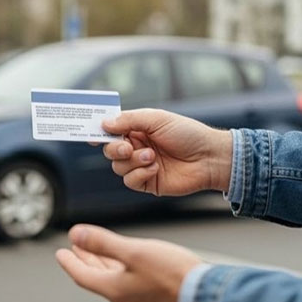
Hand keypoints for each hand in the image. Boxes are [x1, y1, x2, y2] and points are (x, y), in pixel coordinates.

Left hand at [55, 224, 202, 301]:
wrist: (209, 299)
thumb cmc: (173, 274)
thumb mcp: (134, 252)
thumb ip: (102, 243)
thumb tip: (74, 235)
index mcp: (113, 290)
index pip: (81, 276)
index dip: (69, 262)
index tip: (60, 253)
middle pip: (97, 279)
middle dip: (86, 261)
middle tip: (75, 250)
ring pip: (114, 284)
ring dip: (104, 267)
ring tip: (97, 255)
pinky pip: (131, 288)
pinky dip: (122, 274)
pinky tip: (129, 268)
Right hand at [100, 108, 232, 195]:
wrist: (209, 157)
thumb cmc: (187, 134)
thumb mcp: (156, 119)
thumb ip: (128, 120)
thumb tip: (104, 124)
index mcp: (137, 130)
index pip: (111, 131)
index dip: (99, 133)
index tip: (91, 135)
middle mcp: (136, 148)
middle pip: (109, 151)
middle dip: (114, 149)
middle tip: (128, 146)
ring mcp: (141, 166)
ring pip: (117, 167)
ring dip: (133, 161)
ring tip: (152, 156)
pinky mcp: (147, 182)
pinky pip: (129, 181)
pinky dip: (139, 174)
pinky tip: (155, 168)